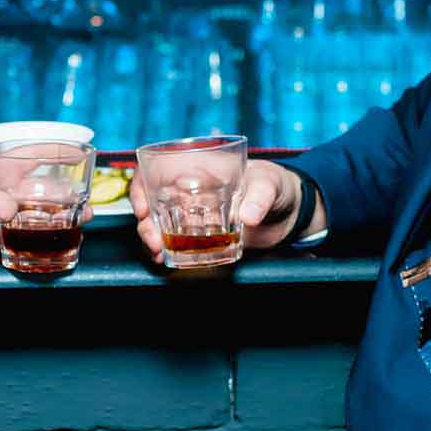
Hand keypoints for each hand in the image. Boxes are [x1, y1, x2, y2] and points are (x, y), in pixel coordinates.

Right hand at [131, 160, 312, 263]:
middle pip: (152, 203)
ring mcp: (194, 216)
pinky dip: (169, 252)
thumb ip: (260, 197)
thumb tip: (248, 216)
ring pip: (159, 225)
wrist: (289, 211)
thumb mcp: (270, 185)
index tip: (142, 207)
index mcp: (199, 170)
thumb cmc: (276, 184)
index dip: (141, 188)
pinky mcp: (202, 237)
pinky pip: (177, 243)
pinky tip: (167, 260)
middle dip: (145, 223)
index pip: (156, 171)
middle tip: (153, 240)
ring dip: (152, 239)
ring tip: (158, 252)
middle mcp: (190, 192)